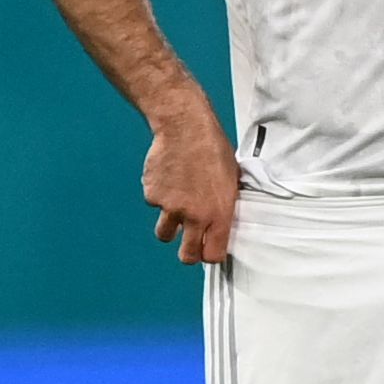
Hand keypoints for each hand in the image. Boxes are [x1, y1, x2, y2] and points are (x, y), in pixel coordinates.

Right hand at [144, 112, 238, 265]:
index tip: (211, 250)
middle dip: (189, 254)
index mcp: (219, 213)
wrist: (185, 128)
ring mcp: (170, 207)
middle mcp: (193, 215)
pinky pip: (155, 205)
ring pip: (165, 233)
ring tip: (179, 206)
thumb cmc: (213, 149)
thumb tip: (224, 219)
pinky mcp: (152, 195)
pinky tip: (170, 179)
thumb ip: (225, 204)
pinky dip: (160, 197)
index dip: (211, 255)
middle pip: (187, 256)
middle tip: (191, 245)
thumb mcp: (232, 179)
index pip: (213, 254)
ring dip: (171, 226)